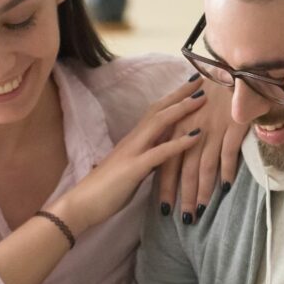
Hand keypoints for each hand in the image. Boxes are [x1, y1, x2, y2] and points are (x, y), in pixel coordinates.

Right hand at [53, 78, 205, 234]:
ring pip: (159, 123)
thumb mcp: (132, 170)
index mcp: (133, 140)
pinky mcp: (134, 168)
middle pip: (159, 109)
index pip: (155, 112)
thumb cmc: (105, 191)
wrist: (81, 204)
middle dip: (181, 93)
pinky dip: (180, 143)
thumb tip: (163, 154)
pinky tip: (197, 136)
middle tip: (202, 79)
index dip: (173, 98)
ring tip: (203, 98)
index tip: (192, 86)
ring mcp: (133, 152)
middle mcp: (133, 140)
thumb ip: (147, 159)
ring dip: (182, 109)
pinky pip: (160, 152)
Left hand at [157, 76, 245, 222]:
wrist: (233, 69)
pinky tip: (226, 188)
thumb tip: (177, 159)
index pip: (167, 162)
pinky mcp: (232, 126)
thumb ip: (183, 134)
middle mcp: (192, 130)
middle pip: (185, 169)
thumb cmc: (212, 92)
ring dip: (202, 191)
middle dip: (183, 196)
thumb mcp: (190, 112)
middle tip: (183, 219)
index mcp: (178, 127)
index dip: (166, 186)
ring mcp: (212, 129)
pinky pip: (228, 153)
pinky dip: (227, 171)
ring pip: (204, 166)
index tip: (164, 208)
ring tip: (201, 211)